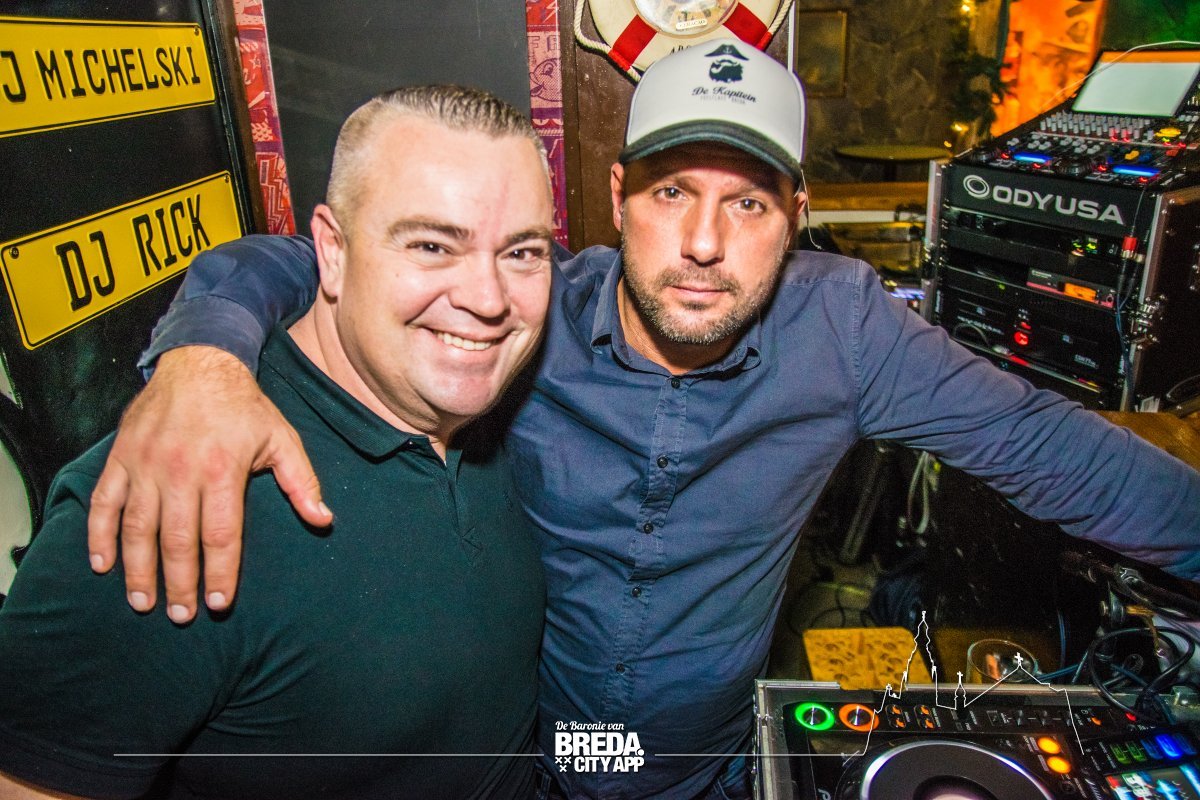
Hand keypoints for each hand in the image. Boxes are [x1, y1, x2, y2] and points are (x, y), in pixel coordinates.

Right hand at [87, 346, 332, 622]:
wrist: (199, 362)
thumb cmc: (244, 406)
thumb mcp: (282, 439)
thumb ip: (302, 483)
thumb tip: (323, 520)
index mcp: (222, 471)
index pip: (221, 535)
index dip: (221, 573)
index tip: (219, 604)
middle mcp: (180, 471)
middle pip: (177, 541)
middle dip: (180, 584)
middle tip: (182, 616)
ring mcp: (145, 465)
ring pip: (137, 529)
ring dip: (138, 570)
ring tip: (143, 602)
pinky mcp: (121, 457)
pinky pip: (104, 502)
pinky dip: (98, 535)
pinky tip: (101, 565)